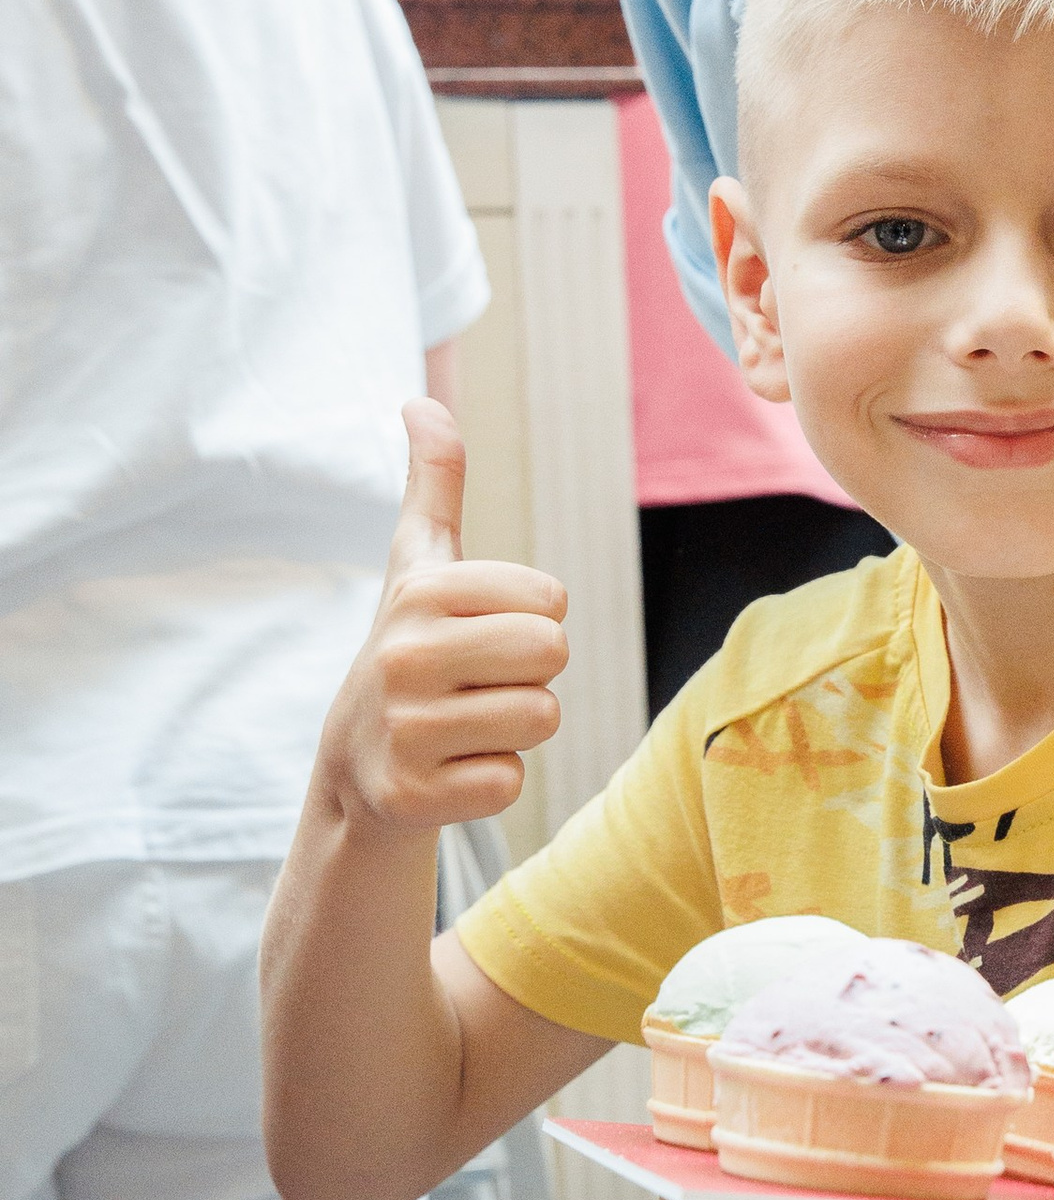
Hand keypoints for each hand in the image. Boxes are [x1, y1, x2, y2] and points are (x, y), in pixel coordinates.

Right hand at [320, 402, 570, 832]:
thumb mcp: (417, 566)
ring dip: (515, 727)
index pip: (550, 599)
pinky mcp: (412, 796)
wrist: (355, 766)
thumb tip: (422, 403)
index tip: (479, 633)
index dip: (531, 619)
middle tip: (479, 682)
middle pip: (553, 655)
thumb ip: (433, 485)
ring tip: (463, 723)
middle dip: (532, 673)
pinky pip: (512, 780)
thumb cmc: (411, 649)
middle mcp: (403, 657)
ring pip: (541, 719)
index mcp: (419, 592)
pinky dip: (491, 779)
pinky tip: (449, 769)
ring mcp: (403, 731)